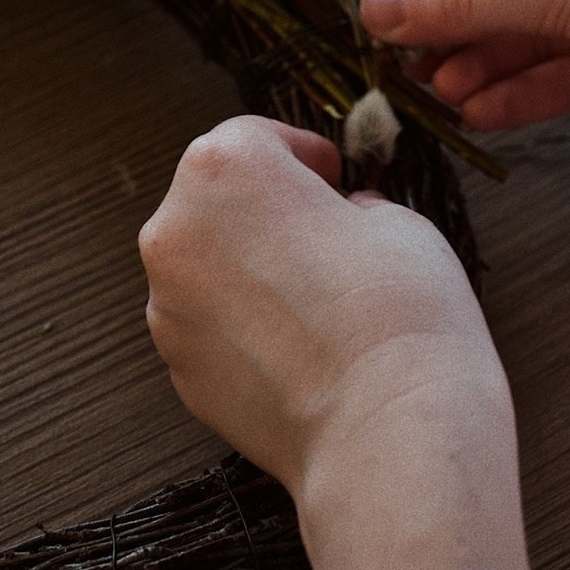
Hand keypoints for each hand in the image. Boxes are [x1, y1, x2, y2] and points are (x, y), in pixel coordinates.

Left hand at [139, 117, 528, 569]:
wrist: (388, 433)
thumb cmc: (400, 318)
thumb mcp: (397, 221)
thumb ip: (348, 207)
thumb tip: (338, 222)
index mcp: (224, 171)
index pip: (254, 136)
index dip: (301, 154)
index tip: (329, 174)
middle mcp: (177, 232)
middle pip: (217, 200)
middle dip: (266, 211)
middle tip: (327, 235)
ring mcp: (169, 307)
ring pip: (208, 266)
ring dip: (250, 270)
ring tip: (319, 301)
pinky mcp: (179, 370)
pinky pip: (210, 327)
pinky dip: (244, 327)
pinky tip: (302, 347)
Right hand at [358, 0, 569, 255]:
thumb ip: (470, 0)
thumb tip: (382, 8)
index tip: (388, 4)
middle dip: (458, 22)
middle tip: (400, 59)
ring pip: (536, 33)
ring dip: (484, 64)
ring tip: (433, 94)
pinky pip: (565, 75)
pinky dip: (522, 94)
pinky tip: (480, 113)